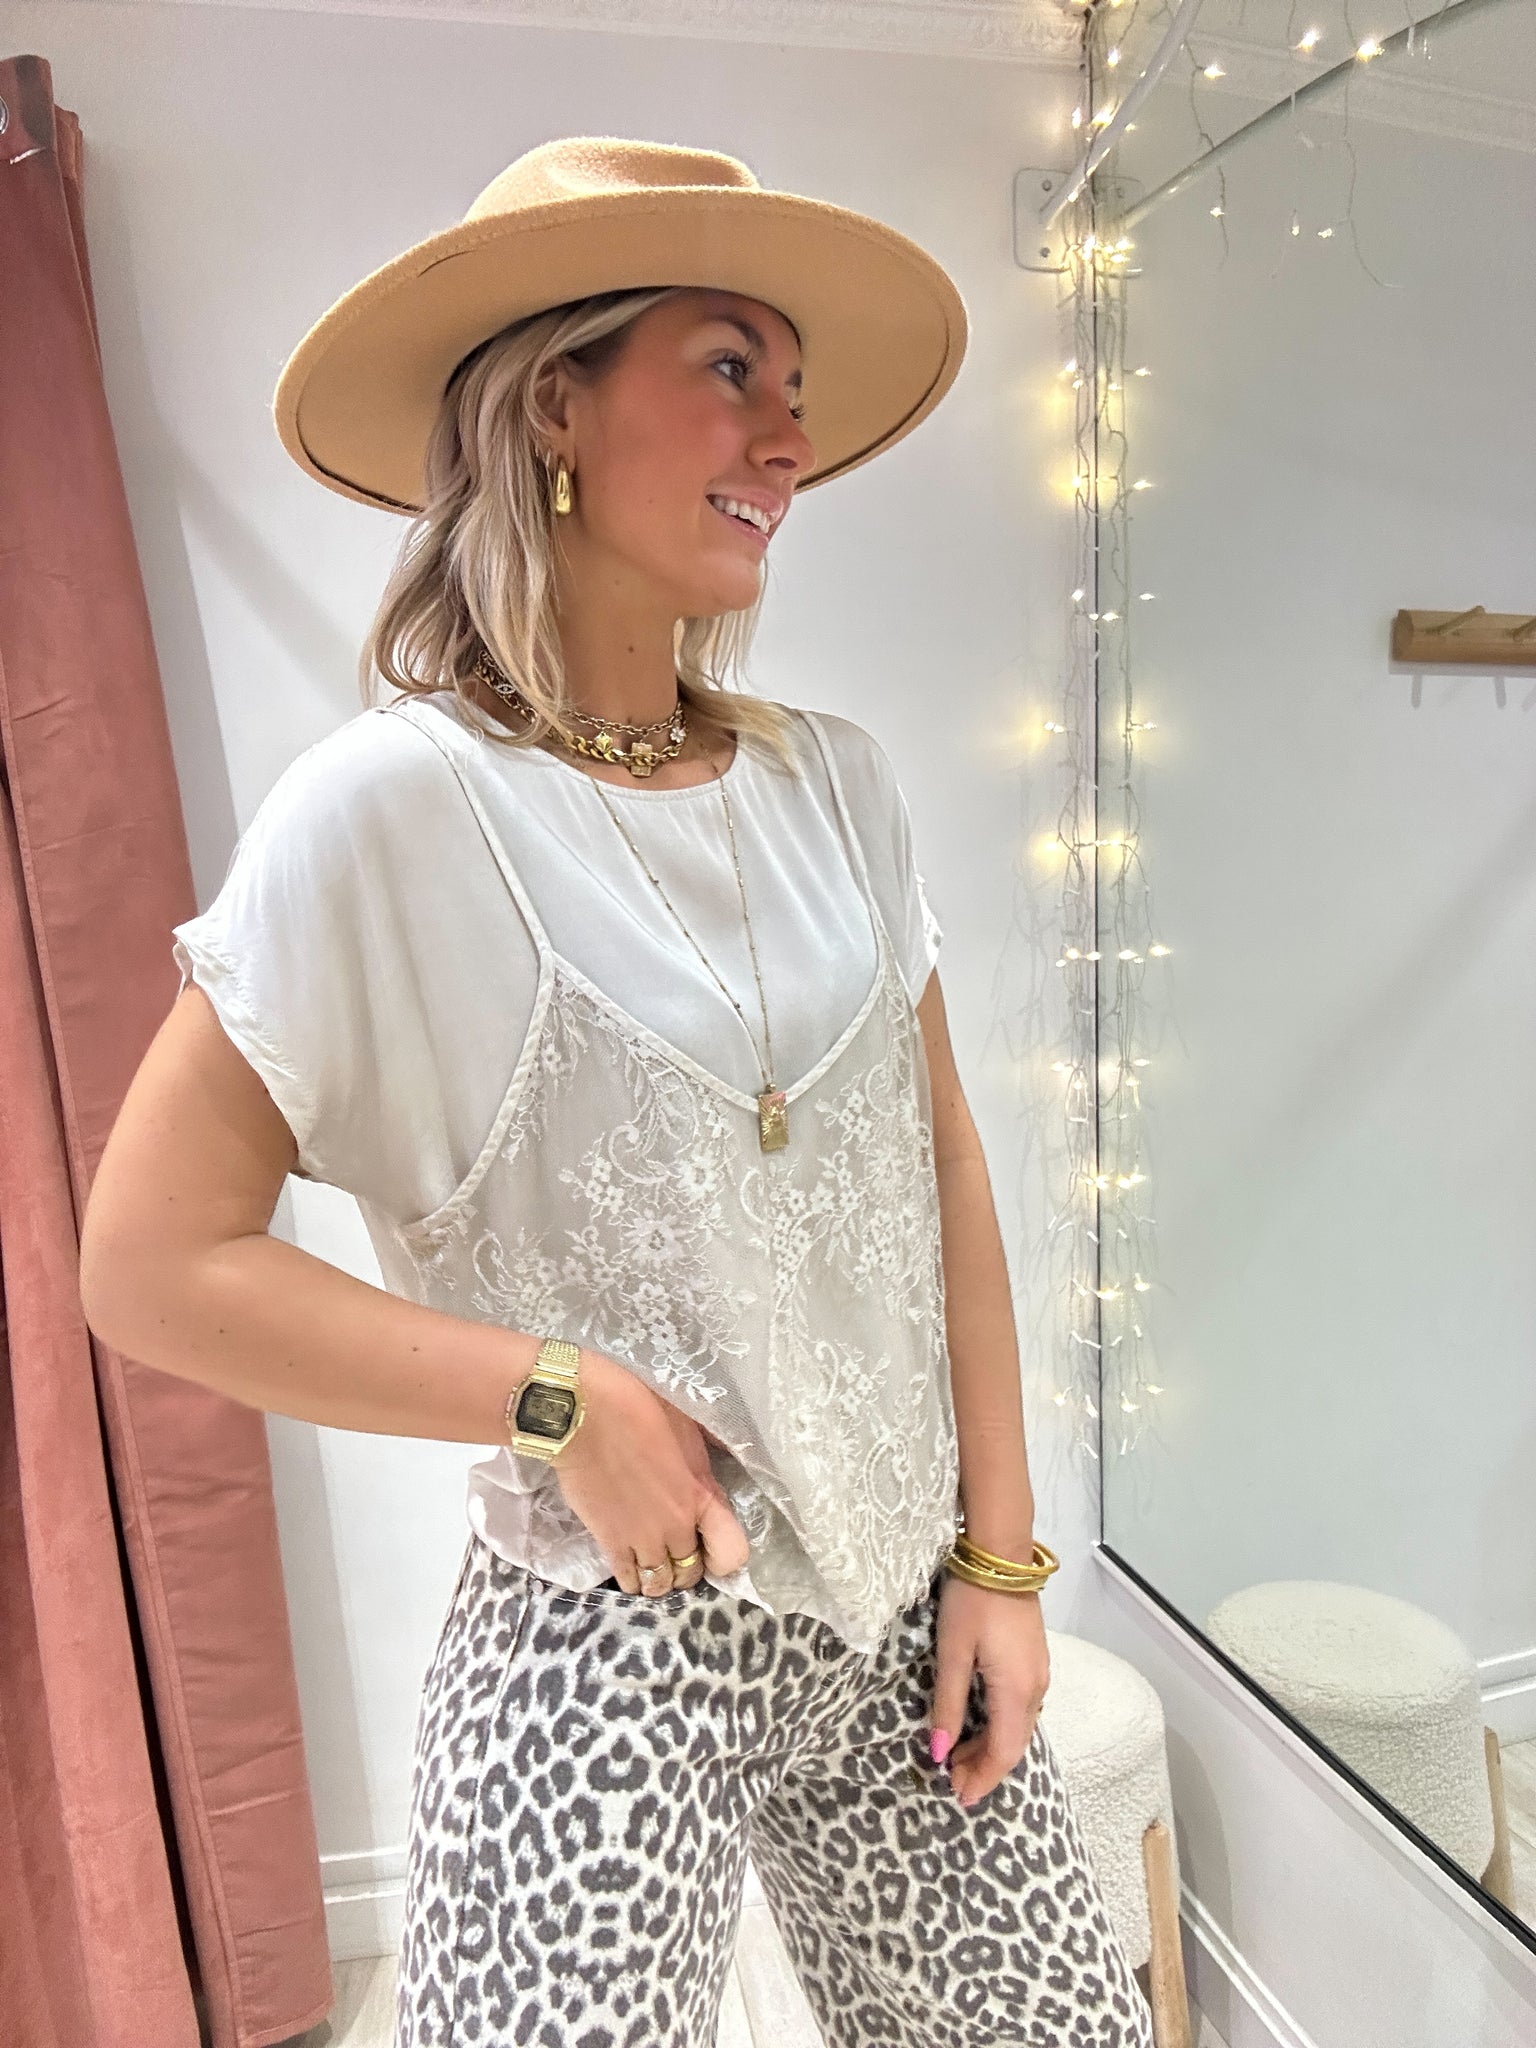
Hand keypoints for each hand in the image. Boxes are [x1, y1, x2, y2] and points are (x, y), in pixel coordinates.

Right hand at [551, 1350, 750, 1595]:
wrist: (584, 1414)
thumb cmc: (638, 1407)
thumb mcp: (688, 1424)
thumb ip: (706, 1454)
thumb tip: (719, 1462)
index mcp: (702, 1495)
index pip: (731, 1552)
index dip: (724, 1556)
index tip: (711, 1547)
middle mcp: (677, 1526)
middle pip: (690, 1572)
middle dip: (687, 1567)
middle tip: (676, 1555)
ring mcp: (642, 1538)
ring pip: (659, 1583)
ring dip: (659, 1578)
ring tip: (652, 1565)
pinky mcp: (609, 1540)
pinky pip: (627, 1578)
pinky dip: (631, 1580)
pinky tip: (630, 1570)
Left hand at [928, 1574, 1050, 1807]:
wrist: (1001, 1556)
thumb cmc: (971, 1603)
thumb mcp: (952, 1654)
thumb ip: (948, 1705)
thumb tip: (939, 1753)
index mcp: (1016, 1692)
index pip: (1003, 1753)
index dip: (982, 1778)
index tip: (957, 1796)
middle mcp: (1035, 1689)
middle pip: (1014, 1744)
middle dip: (985, 1768)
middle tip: (953, 1781)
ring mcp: (1039, 1673)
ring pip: (1019, 1727)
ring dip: (991, 1747)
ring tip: (960, 1757)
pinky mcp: (1035, 1660)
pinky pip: (1021, 1708)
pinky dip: (1000, 1725)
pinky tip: (979, 1724)